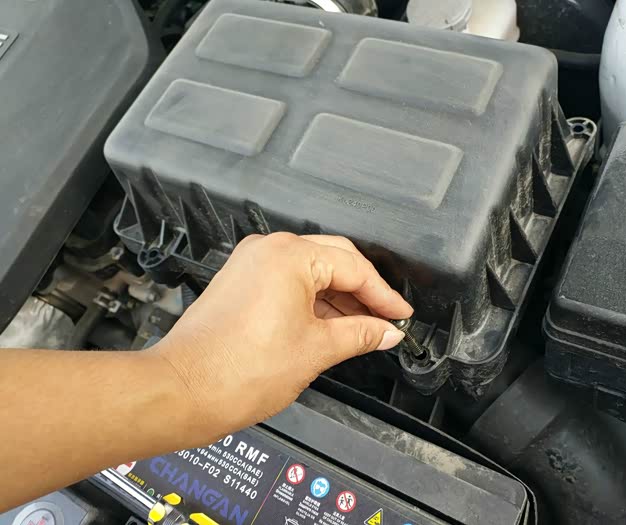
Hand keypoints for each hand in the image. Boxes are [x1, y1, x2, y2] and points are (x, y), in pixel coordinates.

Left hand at [153, 233, 412, 442]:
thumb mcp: (316, 350)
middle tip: (386, 319)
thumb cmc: (236, 371)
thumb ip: (360, 334)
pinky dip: (313, 302)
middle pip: (334, 261)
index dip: (383, 296)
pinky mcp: (240, 283)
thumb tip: (384, 331)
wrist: (183, 391)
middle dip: (364, 292)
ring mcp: (250, 265)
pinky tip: (330, 325)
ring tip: (362, 328)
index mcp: (290, 257)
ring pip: (311, 272)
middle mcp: (268, 251)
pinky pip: (288, 282)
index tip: (399, 315)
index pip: (354, 268)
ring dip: (339, 299)